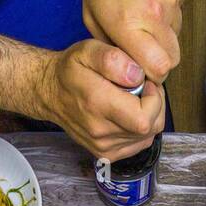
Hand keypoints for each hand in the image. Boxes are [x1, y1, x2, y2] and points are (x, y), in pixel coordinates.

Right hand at [37, 39, 165, 160]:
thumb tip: (137, 76)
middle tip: (142, 89)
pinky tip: (128, 114)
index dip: (154, 99)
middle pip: (150, 128)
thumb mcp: (88, 51)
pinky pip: (137, 145)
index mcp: (97, 105)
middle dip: (154, 106)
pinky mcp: (106, 154)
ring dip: (147, 117)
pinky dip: (140, 129)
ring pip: (146, 137)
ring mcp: (103, 147)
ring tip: (133, 100)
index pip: (144, 118)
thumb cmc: (71, 71)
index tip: (146, 83)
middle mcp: (100, 131)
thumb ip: (113, 60)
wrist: (51, 93)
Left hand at [83, 0, 181, 82]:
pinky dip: (167, 25)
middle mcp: (153, 14)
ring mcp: (169, 4)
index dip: (151, 75)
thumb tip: (125, 70)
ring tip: (145, 30)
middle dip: (160, 63)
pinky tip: (151, 16)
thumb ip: (110, 48)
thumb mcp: (92, 19)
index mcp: (128, 24)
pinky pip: (178, 22)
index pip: (159, 68)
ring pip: (177, 41)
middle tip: (143, 56)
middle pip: (172, 59)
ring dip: (163, 43)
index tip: (140, 73)